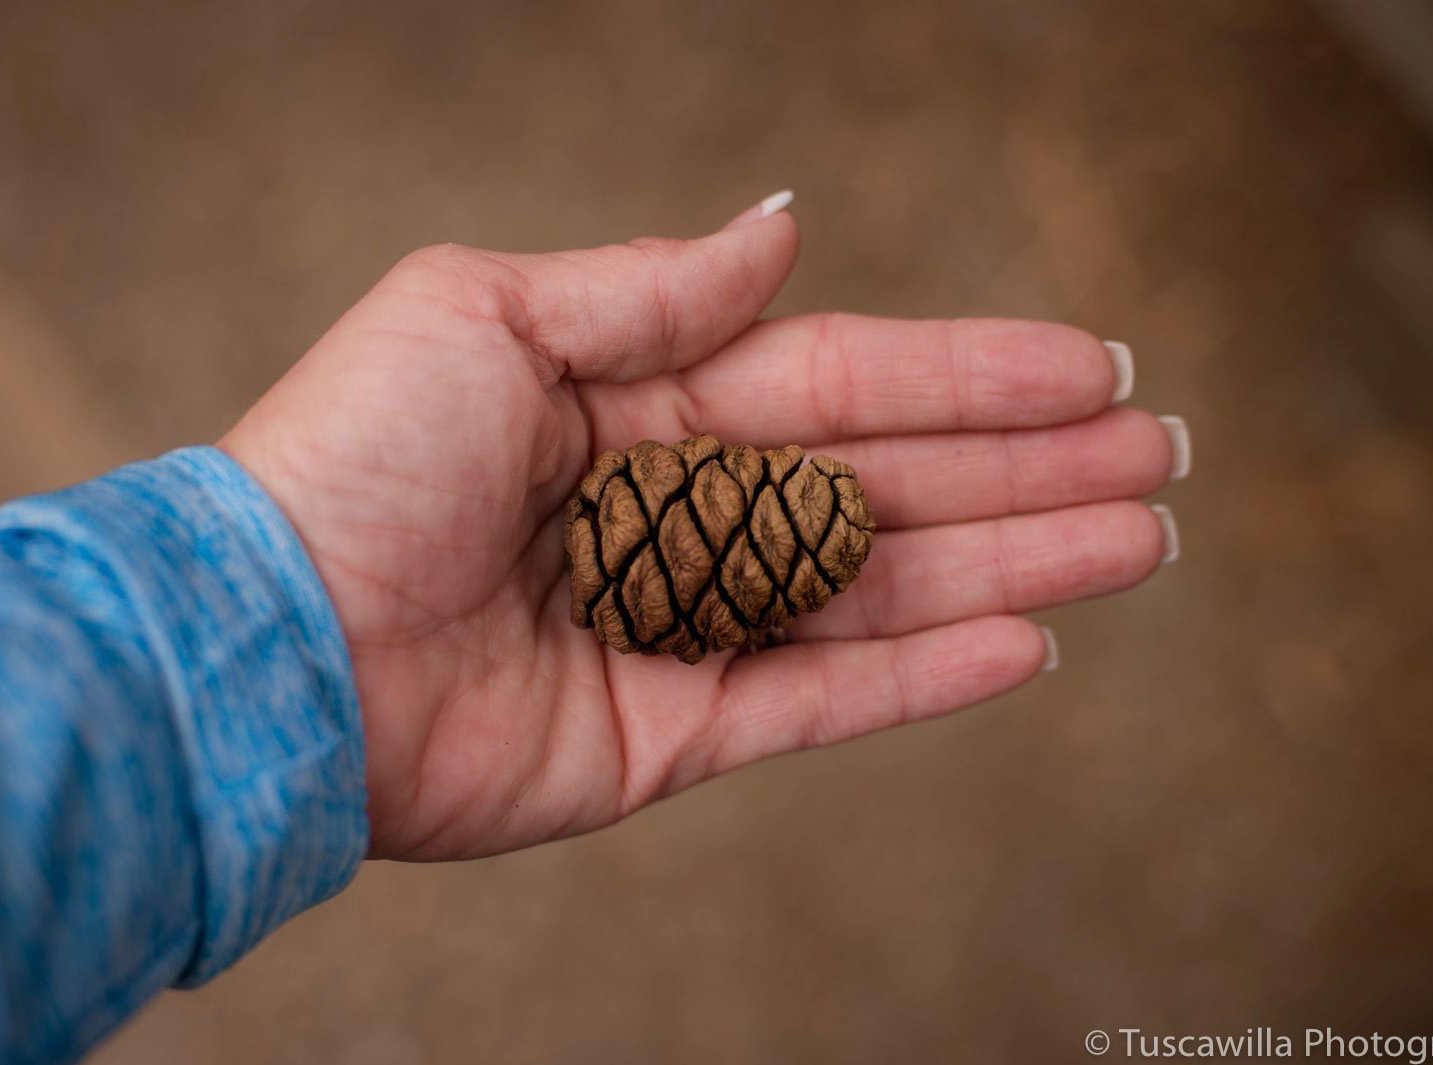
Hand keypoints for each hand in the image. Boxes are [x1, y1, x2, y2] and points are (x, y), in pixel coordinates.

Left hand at [218, 197, 1177, 860]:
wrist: (268, 646)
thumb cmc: (355, 457)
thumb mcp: (488, 314)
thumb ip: (652, 290)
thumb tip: (784, 225)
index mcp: (642, 406)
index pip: (843, 382)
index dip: (969, 373)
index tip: (1092, 367)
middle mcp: (679, 513)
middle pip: (892, 485)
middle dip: (1029, 468)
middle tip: (1163, 457)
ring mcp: (685, 629)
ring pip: (882, 590)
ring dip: (1017, 563)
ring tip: (1141, 539)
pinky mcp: (674, 736)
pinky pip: (823, 700)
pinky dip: (926, 674)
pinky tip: (1029, 638)